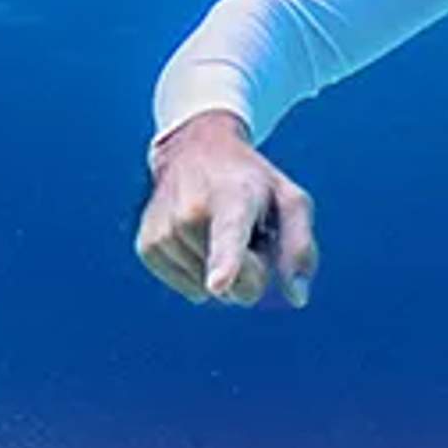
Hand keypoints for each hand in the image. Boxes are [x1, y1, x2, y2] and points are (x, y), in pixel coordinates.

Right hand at [136, 112, 319, 309]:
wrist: (195, 149)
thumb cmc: (252, 182)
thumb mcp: (289, 199)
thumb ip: (301, 247)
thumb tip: (297, 298)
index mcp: (233, 198)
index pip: (229, 235)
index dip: (225, 263)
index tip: (217, 284)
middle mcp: (191, 212)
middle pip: (235, 283)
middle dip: (252, 270)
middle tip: (246, 232)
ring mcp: (164, 230)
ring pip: (210, 290)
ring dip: (223, 269)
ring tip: (219, 228)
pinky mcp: (147, 247)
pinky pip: (189, 289)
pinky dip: (201, 274)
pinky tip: (201, 241)